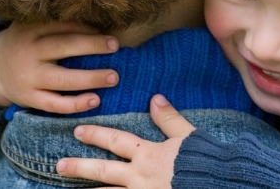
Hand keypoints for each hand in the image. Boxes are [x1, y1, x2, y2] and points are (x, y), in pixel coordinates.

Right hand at [0, 20, 119, 113]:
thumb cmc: (26, 44)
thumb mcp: (33, 28)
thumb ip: (58, 25)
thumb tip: (100, 25)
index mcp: (31, 30)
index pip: (64, 26)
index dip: (88, 29)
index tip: (108, 31)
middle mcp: (28, 53)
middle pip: (64, 47)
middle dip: (92, 45)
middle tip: (116, 46)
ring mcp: (28, 78)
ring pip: (63, 79)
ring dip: (91, 79)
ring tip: (114, 77)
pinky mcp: (28, 98)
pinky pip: (55, 104)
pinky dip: (76, 104)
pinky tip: (95, 100)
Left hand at [56, 94, 195, 188]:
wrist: (220, 183)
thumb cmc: (205, 160)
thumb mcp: (189, 135)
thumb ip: (170, 119)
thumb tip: (154, 98)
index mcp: (148, 154)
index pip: (116, 141)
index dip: (96, 134)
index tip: (78, 130)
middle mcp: (139, 176)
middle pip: (104, 171)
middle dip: (80, 166)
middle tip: (59, 165)